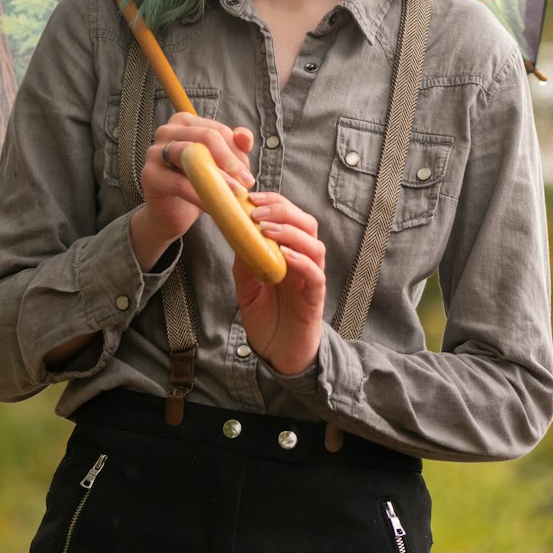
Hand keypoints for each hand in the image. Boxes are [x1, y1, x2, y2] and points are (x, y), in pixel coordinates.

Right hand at [130, 113, 254, 269]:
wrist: (171, 212)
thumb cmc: (197, 182)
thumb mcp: (220, 163)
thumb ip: (235, 147)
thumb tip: (245, 138)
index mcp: (185, 122)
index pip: (217, 130)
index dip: (236, 151)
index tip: (247, 174)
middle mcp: (167, 131)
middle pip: (206, 138)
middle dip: (230, 161)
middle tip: (247, 183)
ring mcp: (154, 151)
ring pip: (192, 157)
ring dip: (218, 178)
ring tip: (235, 194)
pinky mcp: (149, 175)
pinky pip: (180, 184)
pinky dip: (201, 196)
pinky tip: (215, 207)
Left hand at [232, 192, 325, 374]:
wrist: (277, 355)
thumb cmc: (266, 319)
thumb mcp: (247, 286)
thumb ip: (246, 261)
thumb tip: (237, 233)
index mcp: (289, 253)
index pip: (290, 217)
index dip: (275, 202)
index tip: (252, 197)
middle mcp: (304, 262)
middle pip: (307, 224)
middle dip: (283, 211)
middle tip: (258, 211)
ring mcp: (311, 279)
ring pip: (315, 246)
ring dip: (291, 233)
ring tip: (268, 230)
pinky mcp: (314, 298)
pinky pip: (315, 274)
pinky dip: (302, 261)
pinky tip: (285, 256)